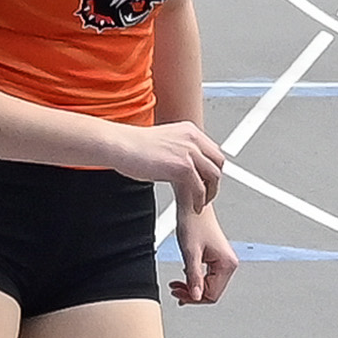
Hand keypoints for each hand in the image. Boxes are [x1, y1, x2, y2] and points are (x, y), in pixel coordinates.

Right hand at [104, 118, 223, 213]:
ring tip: (201, 203)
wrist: (119, 145)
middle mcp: (192, 138)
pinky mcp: (183, 167)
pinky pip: (199, 188)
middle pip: (218, 162)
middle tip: (207, 194)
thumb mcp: (162, 141)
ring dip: (210, 192)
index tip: (207, 180)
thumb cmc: (131, 145)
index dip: (212, 168)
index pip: (212, 150)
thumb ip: (176, 149)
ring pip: (213, 176)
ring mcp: (189, 152)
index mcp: (189, 130)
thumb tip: (179, 163)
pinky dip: (199, 200)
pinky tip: (194, 207)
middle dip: (215, 181)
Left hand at [169, 204, 233, 304]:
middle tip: (175, 290)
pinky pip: (207, 276)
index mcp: (227, 263)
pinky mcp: (216, 257)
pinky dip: (194, 278)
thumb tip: (195, 296)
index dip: (194, 298)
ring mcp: (223, 260)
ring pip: (208, 285)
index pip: (212, 294)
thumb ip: (193, 277)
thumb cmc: (193, 221)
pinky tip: (185, 276)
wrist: (193, 204)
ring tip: (177, 284)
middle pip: (211, 291)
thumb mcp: (190, 253)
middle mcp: (229, 263)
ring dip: (192, 286)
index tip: (179, 294)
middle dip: (192, 293)